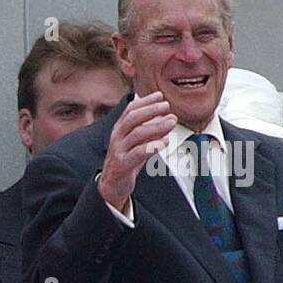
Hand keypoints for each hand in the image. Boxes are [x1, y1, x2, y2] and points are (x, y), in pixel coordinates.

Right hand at [97, 91, 176, 212]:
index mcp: (119, 131)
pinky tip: (164, 142)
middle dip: (150, 110)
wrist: (111, 186)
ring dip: (156, 126)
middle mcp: (117, 139)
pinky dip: (152, 146)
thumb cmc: (125, 163)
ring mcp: (118, 151)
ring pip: (136, 134)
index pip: (130, 111)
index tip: (160, 95)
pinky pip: (137, 153)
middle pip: (132, 119)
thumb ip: (149, 133)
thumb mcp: (136, 144)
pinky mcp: (122, 165)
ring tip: (171, 122)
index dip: (145, 101)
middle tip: (167, 106)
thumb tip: (167, 120)